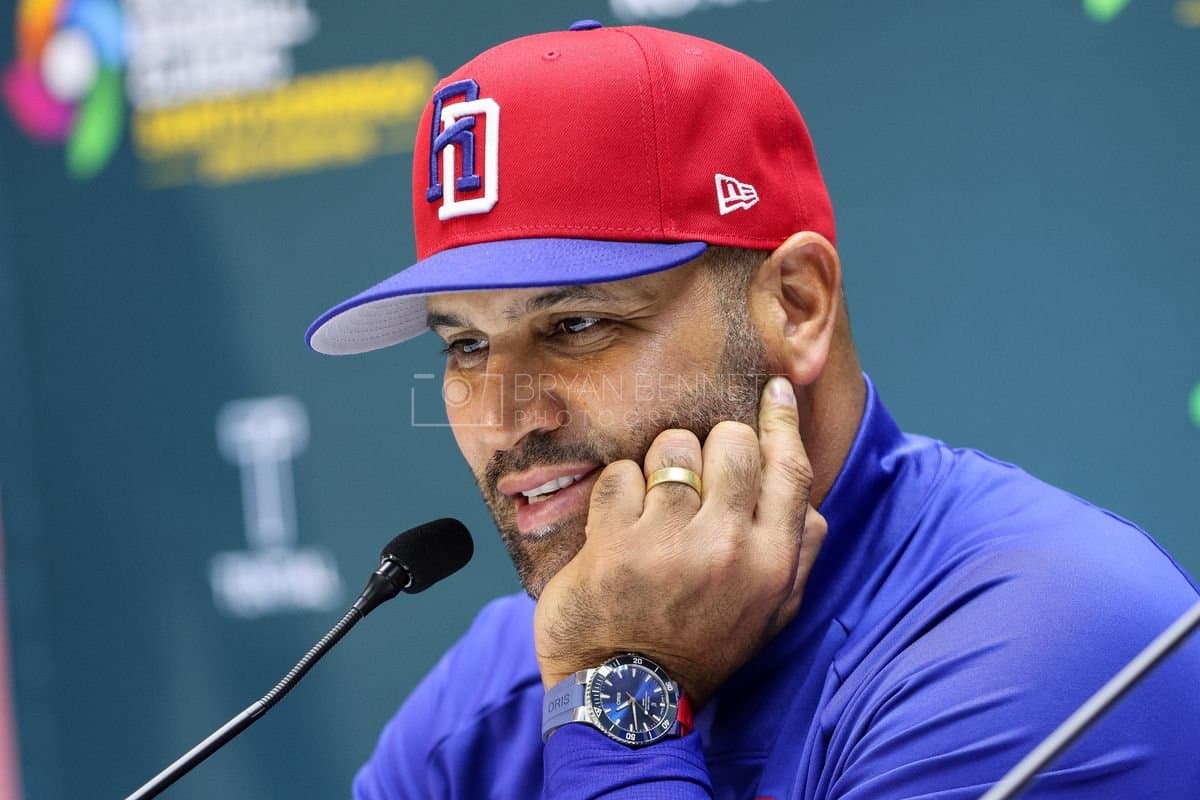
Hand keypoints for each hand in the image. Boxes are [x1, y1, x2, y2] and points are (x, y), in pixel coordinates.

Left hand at [534, 377, 827, 706]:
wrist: (625, 699)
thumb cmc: (698, 648)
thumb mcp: (769, 615)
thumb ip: (798, 556)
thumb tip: (809, 502)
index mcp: (771, 565)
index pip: (789, 468)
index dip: (781, 421)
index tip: (774, 391)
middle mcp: (726, 549)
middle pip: (732, 441)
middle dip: (713, 445)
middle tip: (697, 475)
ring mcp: (667, 545)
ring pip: (672, 448)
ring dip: (661, 465)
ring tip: (654, 504)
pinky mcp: (613, 545)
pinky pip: (620, 474)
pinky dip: (617, 489)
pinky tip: (618, 523)